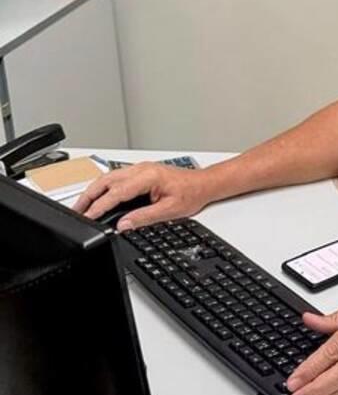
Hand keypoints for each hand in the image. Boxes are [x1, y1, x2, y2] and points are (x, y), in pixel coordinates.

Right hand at [73, 161, 213, 230]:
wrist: (204, 183)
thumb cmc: (191, 193)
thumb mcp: (170, 210)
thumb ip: (144, 217)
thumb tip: (123, 225)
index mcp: (148, 176)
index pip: (116, 193)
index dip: (100, 206)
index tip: (88, 217)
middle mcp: (141, 169)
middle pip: (106, 181)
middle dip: (88, 196)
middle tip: (76, 212)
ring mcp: (139, 169)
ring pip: (108, 178)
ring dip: (93, 192)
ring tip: (82, 208)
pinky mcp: (140, 172)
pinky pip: (115, 178)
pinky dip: (103, 189)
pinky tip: (98, 199)